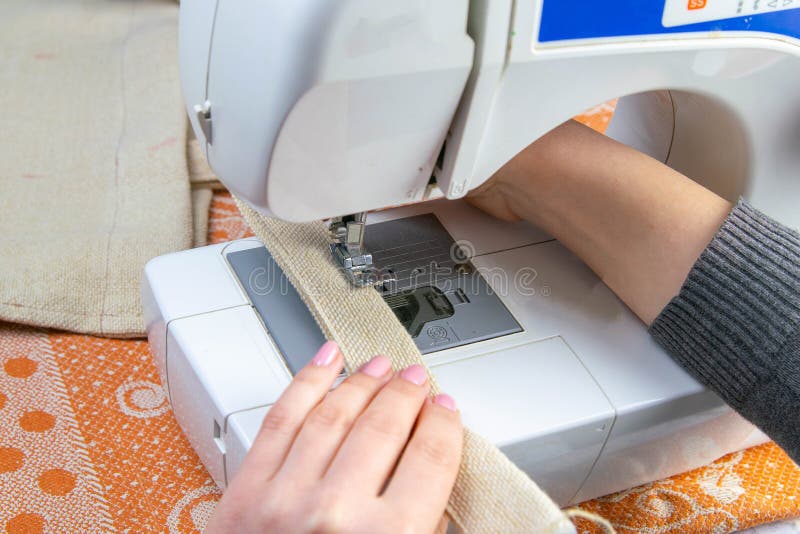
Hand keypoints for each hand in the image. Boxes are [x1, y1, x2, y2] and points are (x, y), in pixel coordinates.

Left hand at [205, 341, 462, 533]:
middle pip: (385, 426)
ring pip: (335, 413)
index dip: (444, 426)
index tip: (447, 410)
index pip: (431, 459)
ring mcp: (286, 497)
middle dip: (407, 395)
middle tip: (418, 379)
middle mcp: (339, 514)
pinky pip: (281, 419)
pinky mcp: (245, 491)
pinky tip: (325, 362)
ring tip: (380, 367)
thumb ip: (423, 533)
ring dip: (363, 382)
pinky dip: (306, 383)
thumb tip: (433, 488)